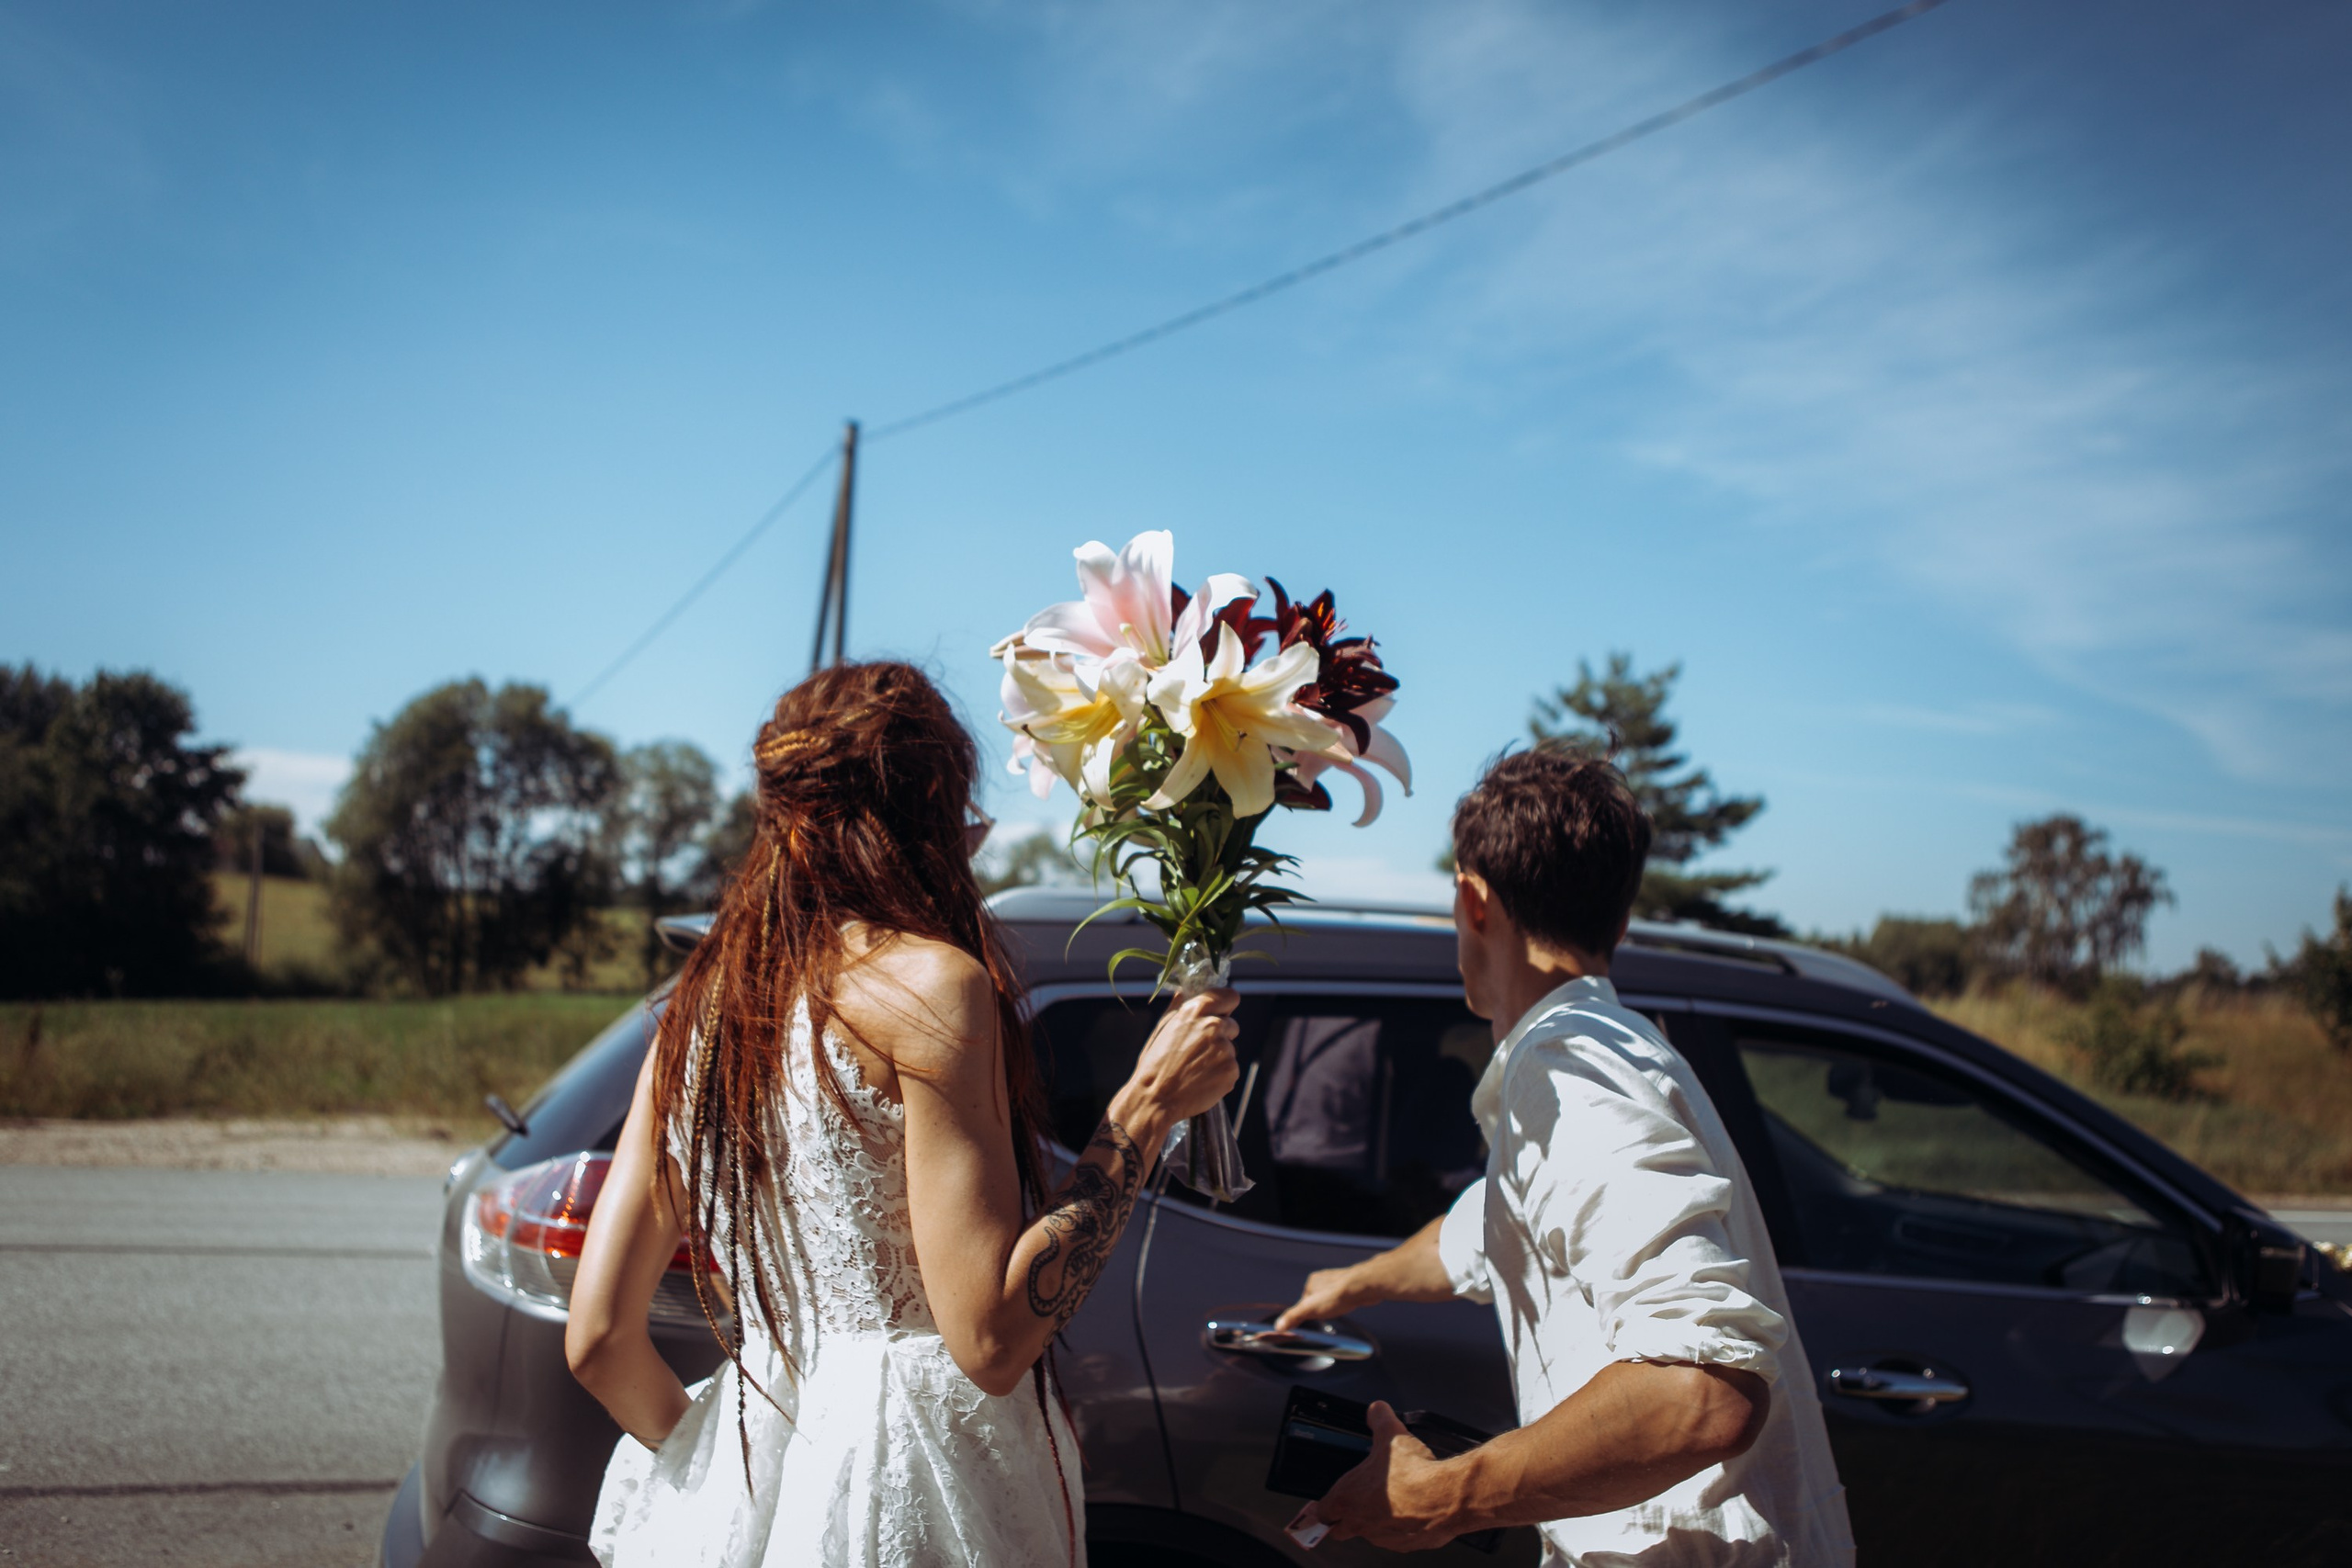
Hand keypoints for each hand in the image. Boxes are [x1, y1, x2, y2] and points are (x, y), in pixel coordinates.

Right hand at [1125, 987, 1240, 1123]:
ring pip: (1231, 1049)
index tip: (1221, 1014)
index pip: (1230, 996)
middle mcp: (1213, 1026)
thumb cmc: (1155, 1064)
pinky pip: (1231, 1069)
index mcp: (1196, 1011)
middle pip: (1232, 1024)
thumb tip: (1183, 992)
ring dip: (1219, 1057)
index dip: (1226, 1006)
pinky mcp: (1231, 1070)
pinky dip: (1221, 1075)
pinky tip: (1202, 1080)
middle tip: (1198, 1051)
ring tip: (1195, 1069)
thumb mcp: (1162, 1030)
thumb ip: (1177, 1008)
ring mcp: (1225, 1049)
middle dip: (1221, 1035)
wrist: (1155, 1098)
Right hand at [1275, 1263, 1372, 1331]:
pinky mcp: (1352, 1285)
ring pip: (1332, 1297)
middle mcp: (1324, 1279)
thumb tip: (1278, 1325)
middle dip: (1321, 1309)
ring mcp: (1339, 1281)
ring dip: (1334, 1305)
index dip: (1307, 1312)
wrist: (1363, 1286)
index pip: (1304, 1300)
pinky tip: (1348, 1306)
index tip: (1310, 1321)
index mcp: (1312, 1282)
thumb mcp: (1310, 1309)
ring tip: (1337, 1311)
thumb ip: (1293, 1316)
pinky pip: (1345, 1295)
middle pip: (1318, 1298)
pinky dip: (1345, 1302)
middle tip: (1326, 1318)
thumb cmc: (1337, 1295)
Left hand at [1289, 1402, 1460, 1551]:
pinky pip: (1397, 1539)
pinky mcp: (1406, 1545)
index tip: (1320, 1506)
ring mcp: (1383, 1537)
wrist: (1443, 1498)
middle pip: (1340, 1531)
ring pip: (1370, 1534)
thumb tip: (1376, 1409)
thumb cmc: (1411, 1472)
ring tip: (1389, 1503)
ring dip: (1374, 1523)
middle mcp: (1361, 1523)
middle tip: (1349, 1508)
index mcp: (1348, 1499)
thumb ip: (1379, 1419)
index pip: (1322, 1511)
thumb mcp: (1391, 1434)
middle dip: (1341, 1521)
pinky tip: (1412, 1511)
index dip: (1321, 1507)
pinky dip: (1400, 1529)